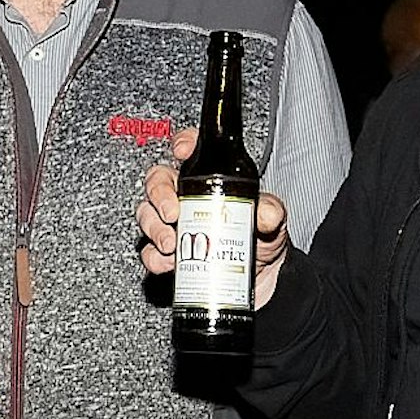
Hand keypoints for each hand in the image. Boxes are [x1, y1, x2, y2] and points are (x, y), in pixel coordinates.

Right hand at [136, 128, 292, 305]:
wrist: (258, 275)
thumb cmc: (261, 237)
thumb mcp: (272, 220)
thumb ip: (271, 212)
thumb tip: (266, 214)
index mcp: (208, 177)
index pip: (189, 148)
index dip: (182, 143)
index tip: (182, 151)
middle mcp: (185, 196)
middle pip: (157, 180)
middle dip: (159, 195)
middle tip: (172, 214)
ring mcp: (172, 224)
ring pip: (147, 214)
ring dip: (154, 228)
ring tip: (170, 244)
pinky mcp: (166, 252)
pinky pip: (148, 251)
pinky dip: (154, 257)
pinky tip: (168, 262)